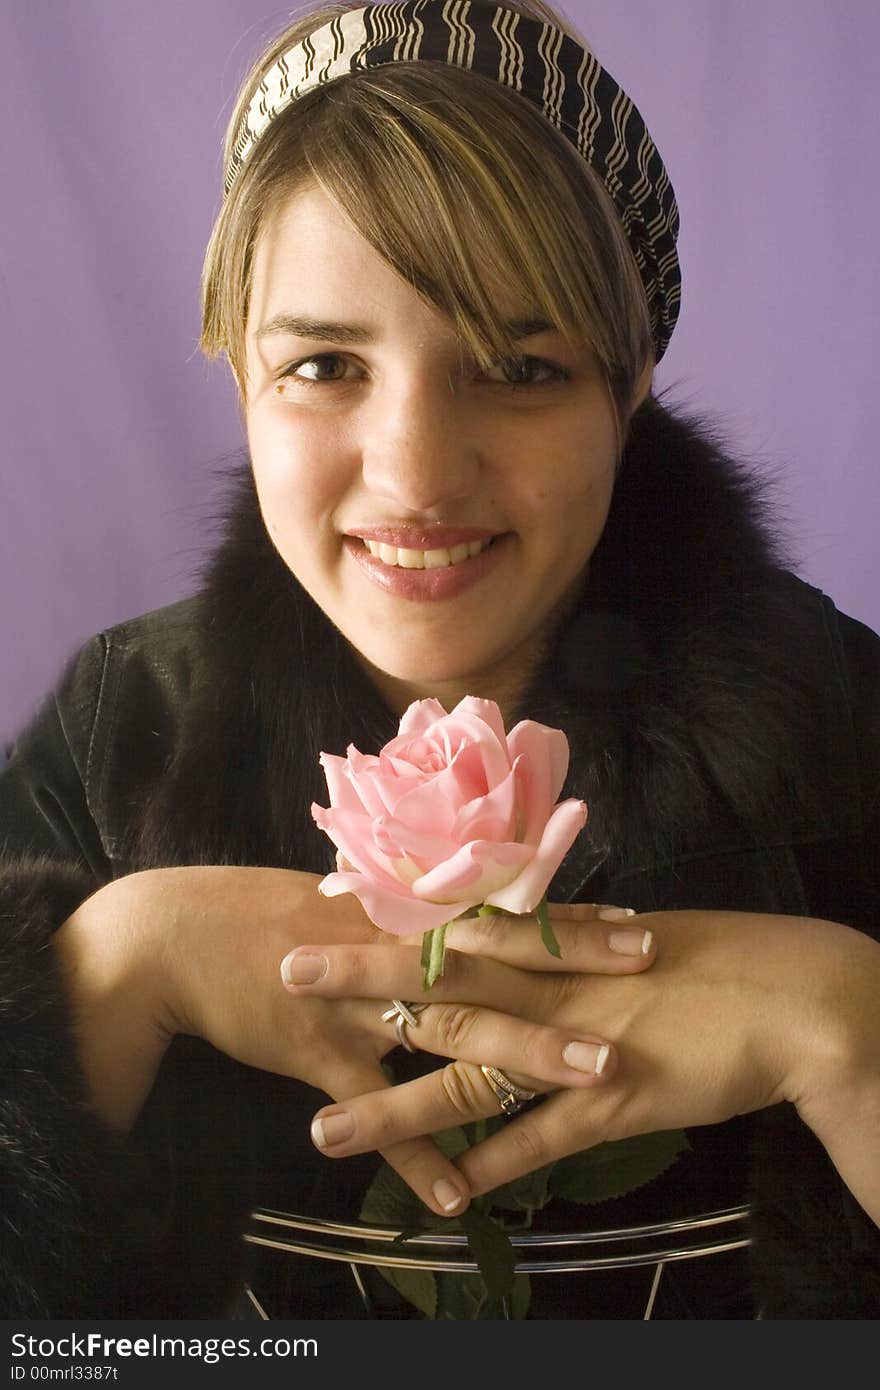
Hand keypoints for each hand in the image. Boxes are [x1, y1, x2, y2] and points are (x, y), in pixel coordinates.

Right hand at [56, 871, 652, 1219]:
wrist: (180, 934)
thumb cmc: (261, 911)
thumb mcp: (340, 900)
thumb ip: (402, 912)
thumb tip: (456, 912)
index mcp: (403, 913)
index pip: (501, 913)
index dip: (569, 916)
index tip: (636, 918)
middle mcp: (395, 953)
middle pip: (501, 959)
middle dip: (576, 968)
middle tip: (650, 969)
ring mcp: (362, 1005)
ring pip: (457, 1030)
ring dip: (527, 1054)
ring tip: (596, 1077)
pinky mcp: (319, 1054)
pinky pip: (378, 1112)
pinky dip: (417, 1155)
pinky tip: (458, 1196)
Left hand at [281, 908, 879, 1219]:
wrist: (792, 996)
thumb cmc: (716, 958)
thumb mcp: (630, 939)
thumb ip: (569, 942)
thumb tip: (523, 934)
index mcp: (558, 943)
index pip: (455, 930)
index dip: (388, 922)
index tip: (325, 909)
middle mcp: (554, 989)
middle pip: (439, 988)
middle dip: (359, 985)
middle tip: (286, 977)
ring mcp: (577, 1046)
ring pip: (468, 1075)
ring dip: (394, 1106)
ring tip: (326, 1129)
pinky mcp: (614, 1101)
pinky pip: (541, 1139)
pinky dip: (494, 1165)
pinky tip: (448, 1192)